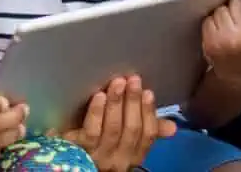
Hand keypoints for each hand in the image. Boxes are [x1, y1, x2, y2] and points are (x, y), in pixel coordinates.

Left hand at [58, 76, 175, 171]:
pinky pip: (91, 131)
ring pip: (113, 129)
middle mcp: (119, 159)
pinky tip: (99, 96)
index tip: (148, 92)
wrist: (67, 162)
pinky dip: (97, 112)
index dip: (149, 113)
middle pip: (131, 130)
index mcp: (133, 155)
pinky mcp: (78, 150)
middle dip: (134, 102)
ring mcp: (99, 156)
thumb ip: (145, 130)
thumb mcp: (123, 141)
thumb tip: (173, 127)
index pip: (148, 135)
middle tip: (133, 79)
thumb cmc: (99, 144)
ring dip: (117, 103)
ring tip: (118, 82)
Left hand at [202, 0, 240, 75]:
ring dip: (223, 11)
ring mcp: (225, 40)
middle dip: (236, 3)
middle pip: (236, 1)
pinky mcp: (210, 43)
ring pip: (220, 8)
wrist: (236, 77)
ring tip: (230, 23)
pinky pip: (208, 18)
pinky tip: (220, 30)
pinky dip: (212, 20)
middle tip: (239, 15)